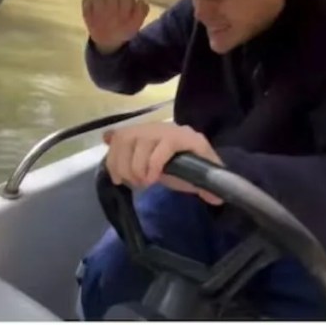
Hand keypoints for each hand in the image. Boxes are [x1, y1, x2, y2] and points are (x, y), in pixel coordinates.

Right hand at [81, 0, 148, 54]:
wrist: (110, 40)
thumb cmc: (125, 28)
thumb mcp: (136, 23)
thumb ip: (141, 12)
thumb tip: (142, 1)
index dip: (127, 2)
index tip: (127, 15)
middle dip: (114, 5)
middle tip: (115, 19)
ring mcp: (99, 1)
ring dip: (100, 7)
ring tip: (103, 20)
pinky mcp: (87, 6)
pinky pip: (86, 2)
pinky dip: (89, 9)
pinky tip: (93, 20)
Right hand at [103, 122, 223, 204]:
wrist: (185, 150)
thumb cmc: (193, 164)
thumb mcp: (202, 175)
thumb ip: (208, 185)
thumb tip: (215, 197)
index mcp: (183, 136)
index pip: (165, 142)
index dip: (154, 162)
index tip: (150, 182)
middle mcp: (162, 127)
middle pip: (140, 140)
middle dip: (136, 167)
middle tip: (140, 185)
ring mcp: (144, 128)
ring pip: (124, 140)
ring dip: (120, 164)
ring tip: (126, 181)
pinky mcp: (131, 133)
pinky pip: (115, 139)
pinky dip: (111, 157)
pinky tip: (116, 174)